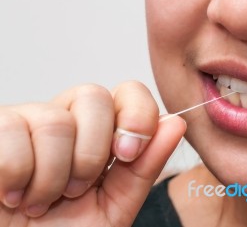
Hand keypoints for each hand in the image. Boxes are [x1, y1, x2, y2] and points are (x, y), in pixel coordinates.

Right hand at [0, 82, 185, 226]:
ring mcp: (30, 119)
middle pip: (93, 96)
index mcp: (101, 134)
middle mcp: (69, 119)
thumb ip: (145, 167)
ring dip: (52, 176)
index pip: (129, 92)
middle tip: (76, 190)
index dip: (136, 115)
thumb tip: (176, 123)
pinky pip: (12, 130)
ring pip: (55, 121)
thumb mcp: (114, 207)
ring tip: (42, 201)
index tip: (127, 154)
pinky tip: (14, 194)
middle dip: (90, 154)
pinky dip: (17, 175)